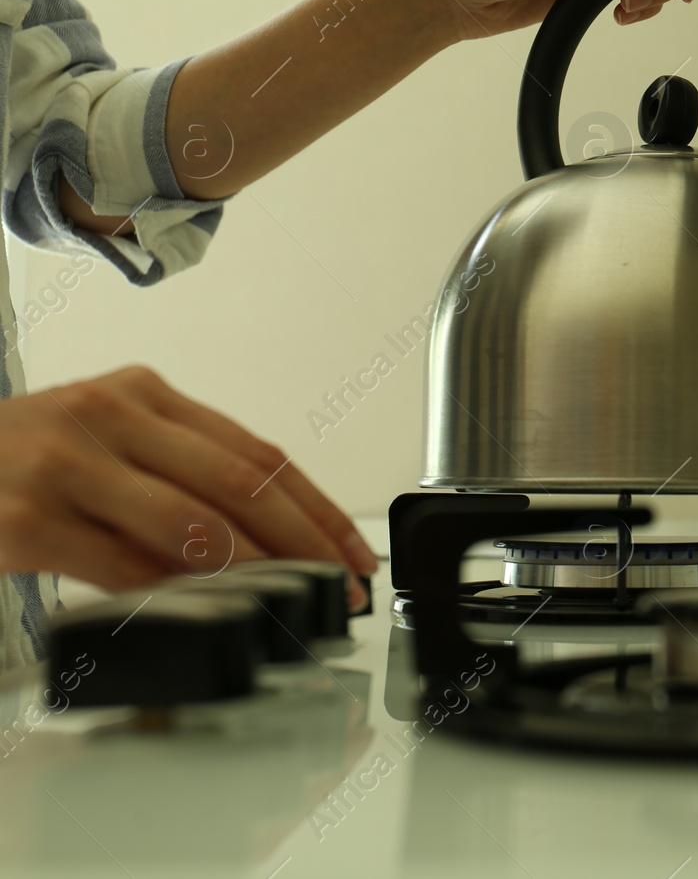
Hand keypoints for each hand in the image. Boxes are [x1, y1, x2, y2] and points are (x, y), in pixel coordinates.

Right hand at [0, 366, 375, 607]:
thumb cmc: (14, 462)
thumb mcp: (102, 446)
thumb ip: (176, 475)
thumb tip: (269, 538)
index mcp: (143, 394)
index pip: (258, 454)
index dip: (317, 509)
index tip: (354, 552)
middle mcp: (110, 414)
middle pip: (243, 484)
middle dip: (306, 544)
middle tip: (340, 587)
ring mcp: (65, 461)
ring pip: (193, 524)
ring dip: (254, 575)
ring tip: (289, 605)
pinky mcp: (25, 516)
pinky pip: (123, 565)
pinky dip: (173, 594)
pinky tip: (207, 612)